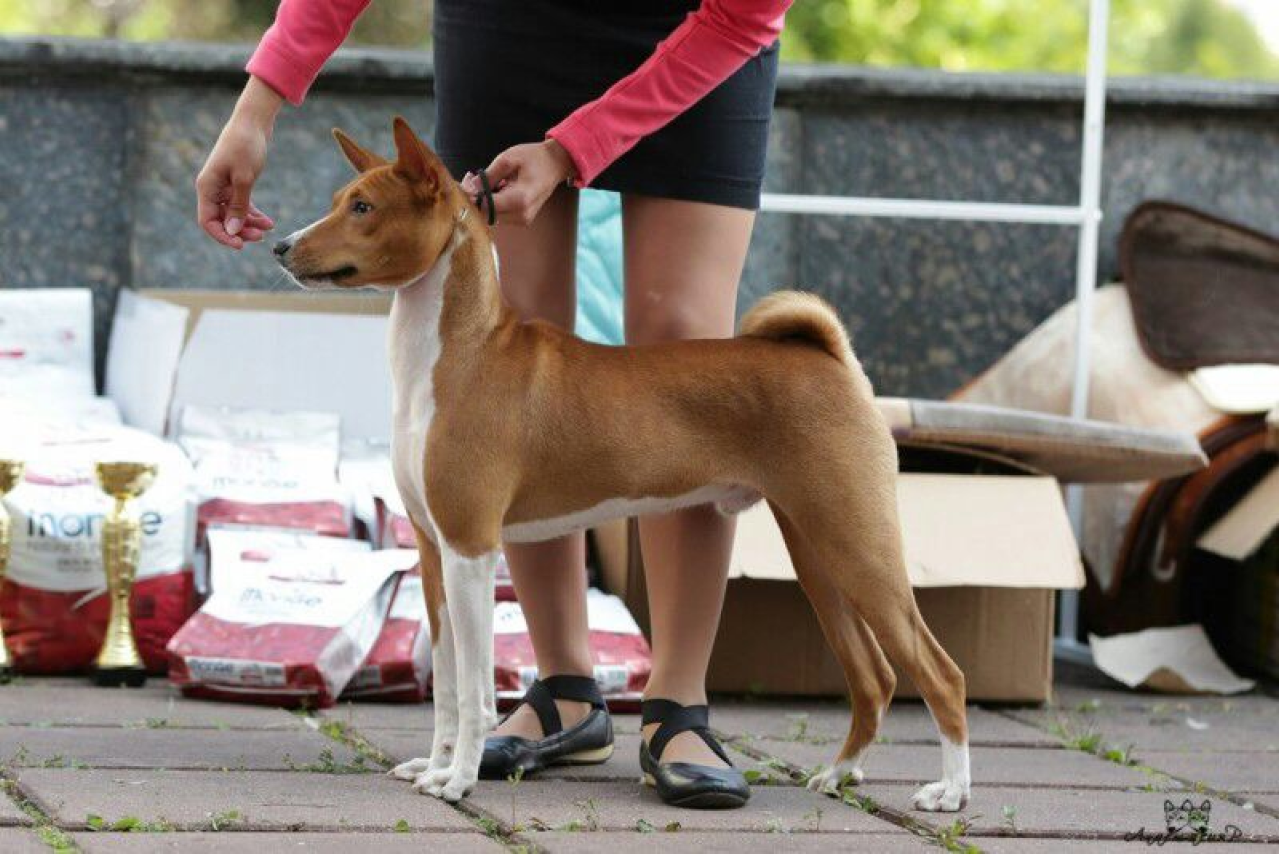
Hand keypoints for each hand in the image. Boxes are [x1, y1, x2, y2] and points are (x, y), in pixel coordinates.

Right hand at [195, 77, 281, 249]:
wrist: (254, 122)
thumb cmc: (246, 146)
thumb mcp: (244, 178)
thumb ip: (238, 206)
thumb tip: (232, 231)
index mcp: (207, 187)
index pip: (207, 221)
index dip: (222, 236)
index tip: (241, 244)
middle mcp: (212, 188)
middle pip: (221, 220)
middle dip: (240, 231)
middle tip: (261, 237)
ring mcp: (223, 186)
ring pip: (233, 214)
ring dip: (249, 224)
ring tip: (268, 228)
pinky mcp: (236, 182)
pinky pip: (242, 205)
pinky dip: (254, 214)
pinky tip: (269, 221)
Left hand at [461, 139, 575, 225]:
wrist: (555, 164)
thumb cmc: (534, 158)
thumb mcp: (508, 159)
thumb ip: (488, 176)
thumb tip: (470, 188)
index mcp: (520, 199)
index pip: (487, 206)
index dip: (472, 196)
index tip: (464, 184)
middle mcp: (522, 214)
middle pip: (487, 214)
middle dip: (475, 197)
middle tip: (470, 178)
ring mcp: (523, 219)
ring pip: (491, 215)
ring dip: (482, 200)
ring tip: (481, 180)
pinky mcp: (522, 219)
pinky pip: (499, 214)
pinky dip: (492, 202)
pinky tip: (492, 187)